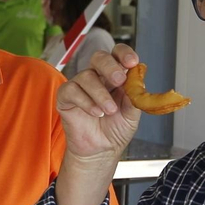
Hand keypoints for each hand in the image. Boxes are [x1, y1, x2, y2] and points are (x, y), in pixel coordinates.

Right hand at [56, 45, 141, 161]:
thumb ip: (135, 96)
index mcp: (116, 76)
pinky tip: (96, 113)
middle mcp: (97, 77)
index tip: (132, 62)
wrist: (101, 151)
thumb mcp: (132, 114)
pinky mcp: (66, 97)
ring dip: (100, 93)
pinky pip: (72, 90)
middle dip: (110, 66)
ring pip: (86, 76)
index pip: (118, 55)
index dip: (124, 54)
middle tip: (119, 80)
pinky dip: (85, 101)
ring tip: (109, 111)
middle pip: (100, 57)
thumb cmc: (116, 130)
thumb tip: (138, 78)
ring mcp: (80, 86)